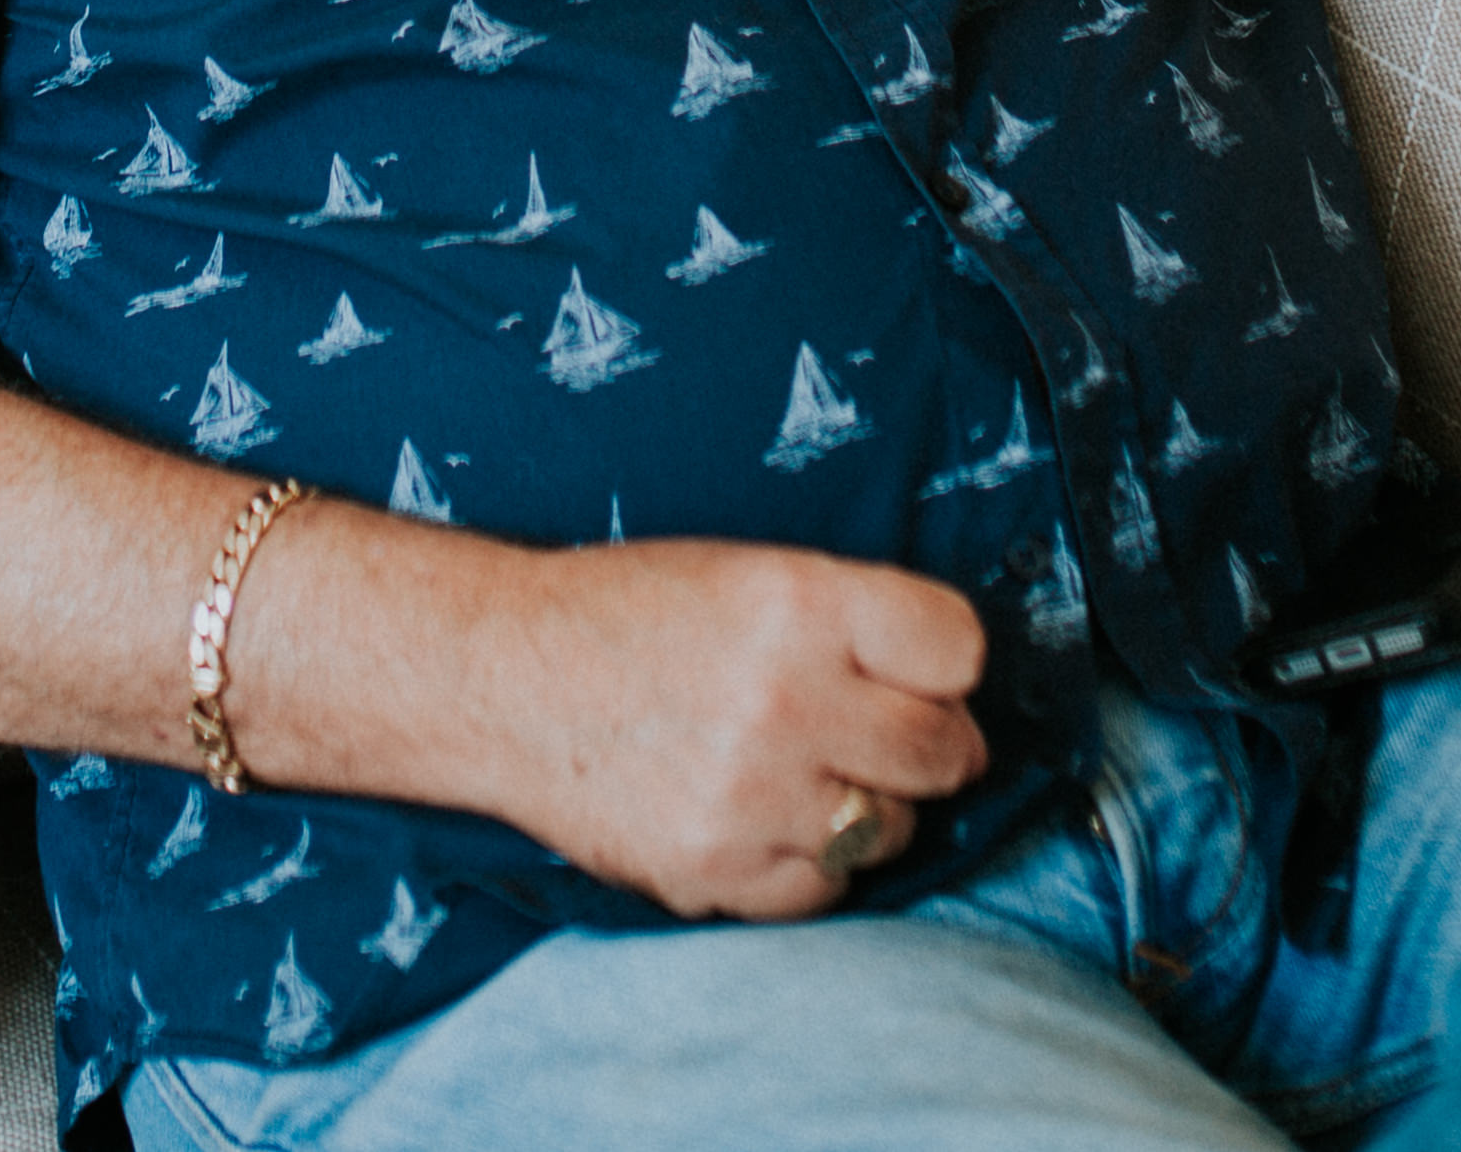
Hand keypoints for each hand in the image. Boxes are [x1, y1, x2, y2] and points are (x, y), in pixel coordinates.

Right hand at [466, 538, 990, 919]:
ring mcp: (752, 795)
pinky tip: (767, 819)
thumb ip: (854, 623)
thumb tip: (953, 695)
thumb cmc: (629, 615)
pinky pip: (825, 889)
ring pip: (892, 828)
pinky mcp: (715, 871)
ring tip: (808, 774)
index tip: (920, 673)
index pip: (958, 648)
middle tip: (887, 737)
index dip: (944, 664)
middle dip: (930, 744)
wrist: (501, 677)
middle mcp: (787, 698)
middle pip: (942, 749)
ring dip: (870, 808)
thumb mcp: (748, 572)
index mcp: (801, 602)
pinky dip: (810, 863)